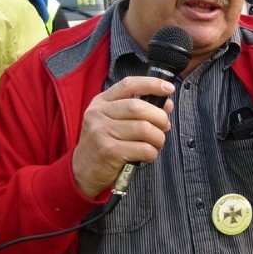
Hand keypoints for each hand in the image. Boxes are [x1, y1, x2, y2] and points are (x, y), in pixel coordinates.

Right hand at [71, 76, 175, 198]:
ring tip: (156, 143)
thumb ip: (140, 111)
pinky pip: (143, 148)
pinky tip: (147, 155)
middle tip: (164, 126)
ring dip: (158, 138)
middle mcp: (98, 113)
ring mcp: (101, 131)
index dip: (151, 84)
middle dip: (159, 117)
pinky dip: (152, 153)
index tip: (169, 88)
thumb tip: (167, 105)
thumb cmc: (105, 142)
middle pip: (138, 107)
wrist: (83, 169)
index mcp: (101, 101)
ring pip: (144, 129)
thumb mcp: (115, 121)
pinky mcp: (108, 151)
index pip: (128, 84)